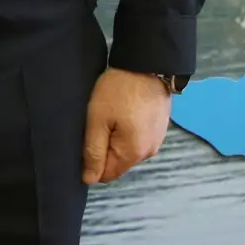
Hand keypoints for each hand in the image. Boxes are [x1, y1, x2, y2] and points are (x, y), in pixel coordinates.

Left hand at [81, 67, 171, 184]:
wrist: (146, 64)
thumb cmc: (118, 91)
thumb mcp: (98, 120)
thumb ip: (93, 152)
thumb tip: (89, 180)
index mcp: (134, 154)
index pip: (107, 175)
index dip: (92, 162)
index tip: (85, 140)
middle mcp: (149, 152)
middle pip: (118, 162)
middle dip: (104, 148)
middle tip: (96, 123)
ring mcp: (157, 139)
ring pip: (127, 149)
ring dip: (116, 138)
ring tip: (110, 115)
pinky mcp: (159, 126)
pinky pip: (137, 137)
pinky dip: (127, 129)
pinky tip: (122, 111)